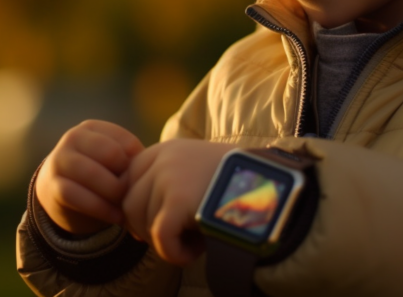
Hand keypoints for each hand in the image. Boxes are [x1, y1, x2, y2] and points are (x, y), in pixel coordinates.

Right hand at [35, 120, 143, 235]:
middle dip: (125, 177)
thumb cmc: (98, 175)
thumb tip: (155, 168)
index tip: (142, 181)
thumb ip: (131, 160)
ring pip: (92, 173)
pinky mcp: (52, 186)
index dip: (139, 165)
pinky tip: (115, 217)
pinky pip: (78, 196)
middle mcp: (73, 138)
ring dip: (113, 192)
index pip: (126, 142)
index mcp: (92, 128)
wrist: (59, 195)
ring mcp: (59, 160)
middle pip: (110, 153)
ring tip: (124, 206)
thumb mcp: (113, 162)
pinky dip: (101, 208)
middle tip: (132, 194)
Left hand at [123, 139, 237, 264]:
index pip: (129, 180)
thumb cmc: (241, 186)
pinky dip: (174, 253)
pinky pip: (160, 238)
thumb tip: (136, 218)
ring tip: (196, 241)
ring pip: (142, 223)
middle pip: (129, 203)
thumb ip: (172, 182)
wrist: (273, 188)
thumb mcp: (200, 172)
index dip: (138, 208)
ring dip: (165, 242)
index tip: (156, 225)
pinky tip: (195, 252)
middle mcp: (164, 158)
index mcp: (168, 149)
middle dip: (147, 229)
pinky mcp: (177, 201)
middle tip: (176, 239)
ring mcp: (169, 177)